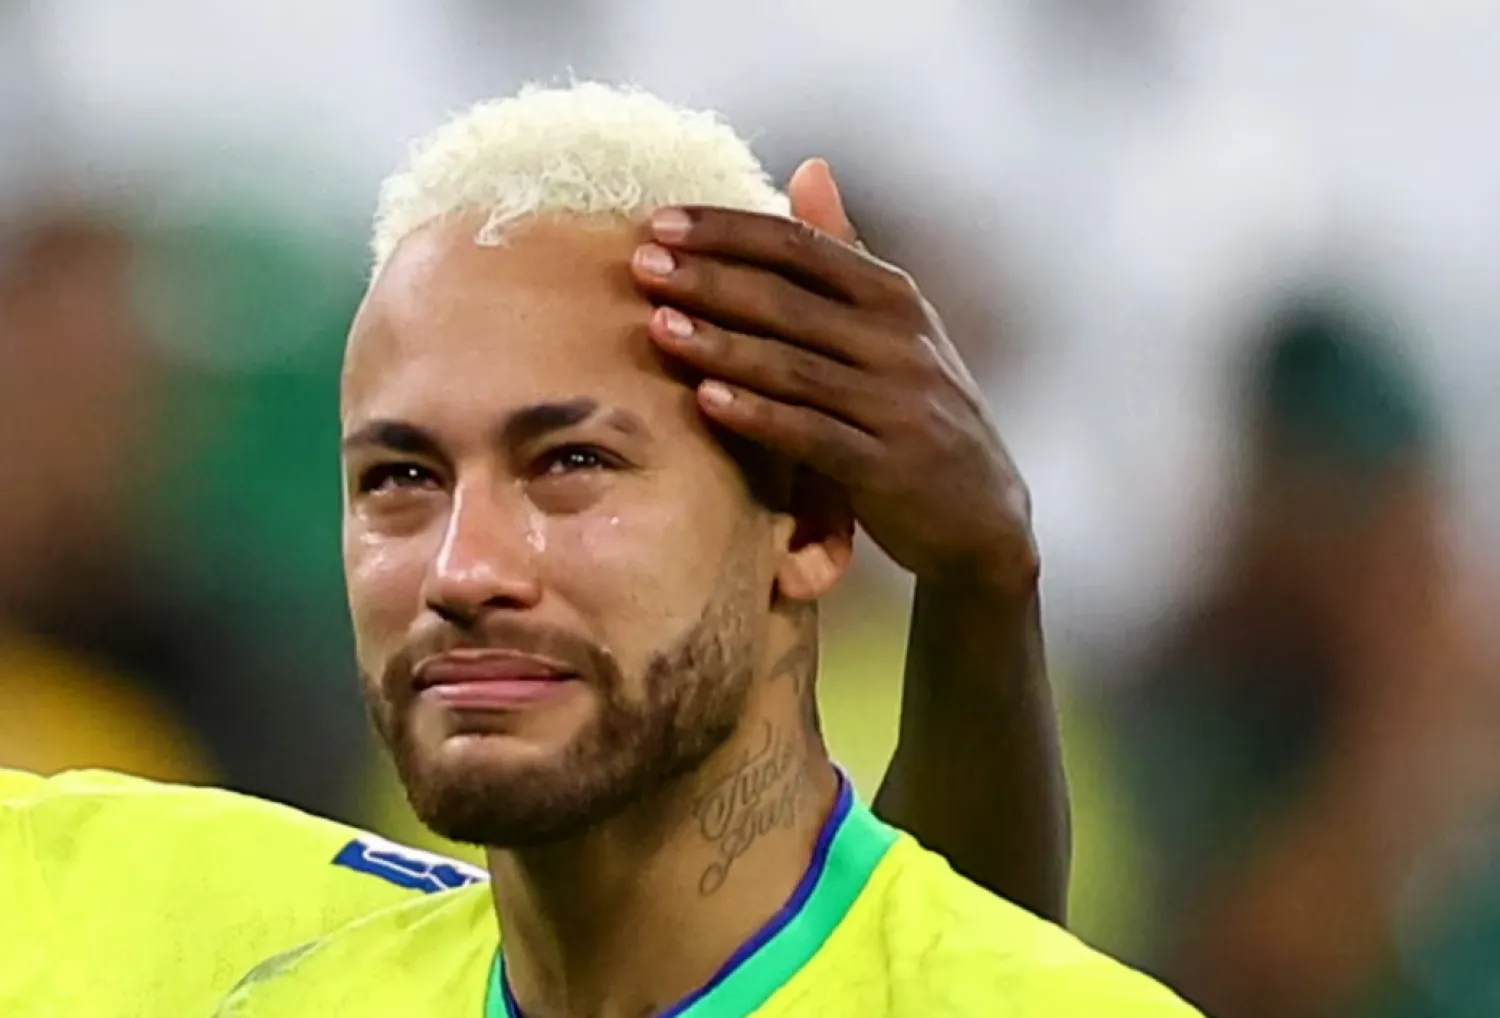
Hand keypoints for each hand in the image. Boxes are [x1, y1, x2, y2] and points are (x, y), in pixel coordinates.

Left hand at [630, 160, 1035, 591]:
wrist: (980, 511)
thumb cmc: (916, 409)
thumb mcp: (893, 325)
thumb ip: (845, 252)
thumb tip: (809, 166)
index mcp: (893, 297)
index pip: (800, 246)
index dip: (729, 231)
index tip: (661, 222)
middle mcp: (899, 341)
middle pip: (789, 299)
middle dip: (710, 279)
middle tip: (642, 265)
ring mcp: (895, 404)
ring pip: (794, 365)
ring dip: (722, 344)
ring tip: (658, 326)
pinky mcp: (887, 466)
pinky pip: (811, 434)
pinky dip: (758, 415)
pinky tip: (706, 401)